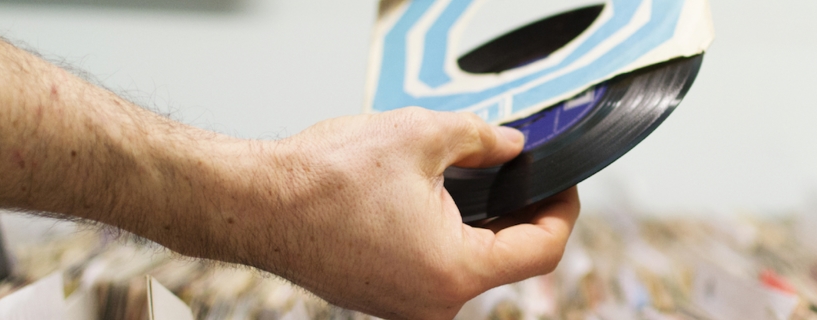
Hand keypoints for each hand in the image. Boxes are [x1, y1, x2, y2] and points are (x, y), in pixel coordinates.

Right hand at [195, 108, 579, 318]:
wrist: (254, 204)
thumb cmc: (321, 180)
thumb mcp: (420, 136)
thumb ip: (481, 139)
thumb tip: (510, 146)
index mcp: (453, 271)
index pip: (540, 251)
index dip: (561, 211)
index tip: (562, 184)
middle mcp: (434, 303)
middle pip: (506, 261)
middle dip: (518, 212)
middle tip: (519, 171)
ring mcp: (406, 307)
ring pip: (469, 265)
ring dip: (479, 224)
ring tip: (473, 179)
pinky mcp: (384, 298)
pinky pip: (435, 269)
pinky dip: (445, 236)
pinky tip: (434, 201)